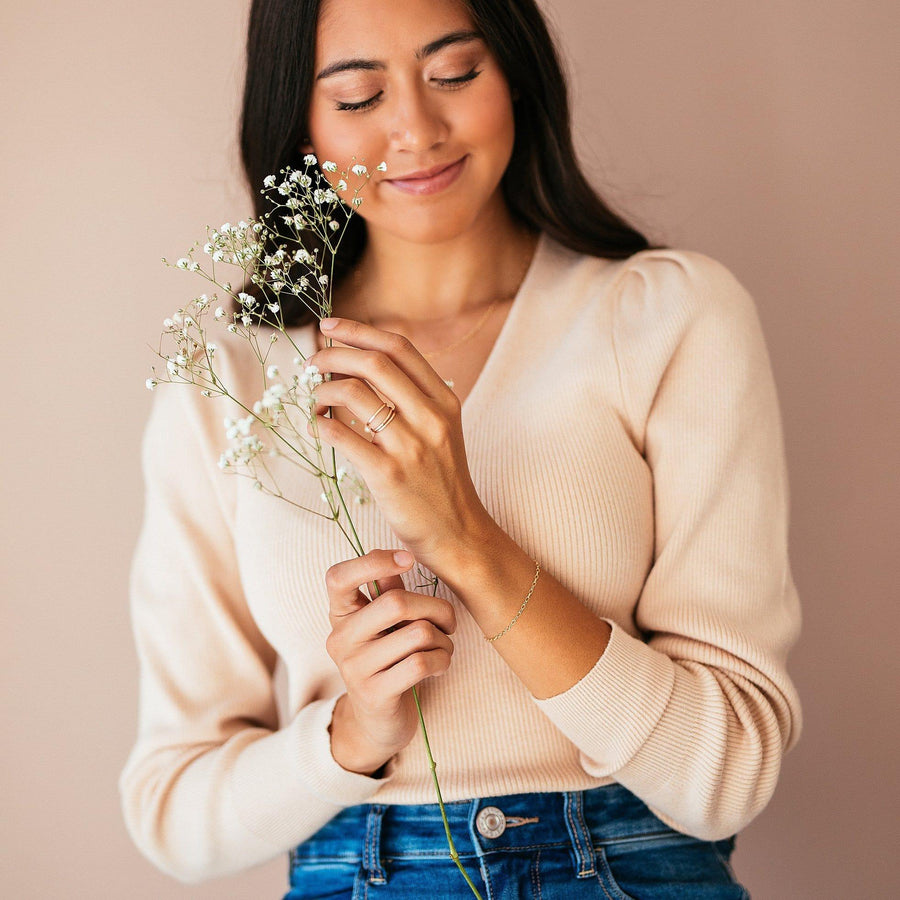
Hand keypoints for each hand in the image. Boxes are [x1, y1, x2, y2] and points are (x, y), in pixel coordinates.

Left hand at [306, 317, 490, 571]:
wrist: (459, 534)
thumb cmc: (442, 482)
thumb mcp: (442, 431)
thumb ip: (413, 398)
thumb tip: (362, 365)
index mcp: (445, 401)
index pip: (400, 348)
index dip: (359, 330)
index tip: (330, 327)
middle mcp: (431, 418)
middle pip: (374, 363)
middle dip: (334, 354)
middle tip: (313, 362)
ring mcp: (411, 446)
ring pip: (354, 394)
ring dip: (323, 390)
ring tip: (316, 399)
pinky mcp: (389, 475)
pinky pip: (342, 436)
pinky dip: (321, 425)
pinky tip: (318, 427)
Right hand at [324, 548, 456, 774]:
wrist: (377, 721)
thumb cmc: (388, 659)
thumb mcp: (384, 623)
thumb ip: (388, 590)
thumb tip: (403, 555)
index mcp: (340, 614)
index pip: (338, 576)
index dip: (374, 561)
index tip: (408, 559)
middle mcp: (340, 638)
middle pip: (396, 602)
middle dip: (435, 608)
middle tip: (447, 621)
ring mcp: (354, 668)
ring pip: (417, 633)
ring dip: (443, 639)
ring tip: (443, 646)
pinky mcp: (374, 693)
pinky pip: (421, 663)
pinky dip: (442, 660)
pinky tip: (440, 664)